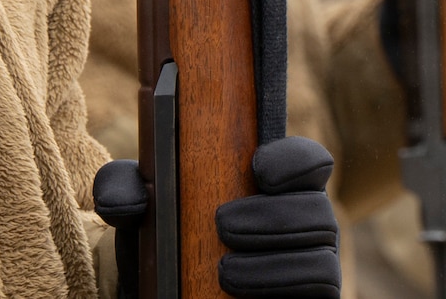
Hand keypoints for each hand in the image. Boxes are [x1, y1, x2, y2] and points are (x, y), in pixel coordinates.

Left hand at [97, 141, 341, 298]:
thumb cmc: (161, 245)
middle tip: (223, 226)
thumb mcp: (138, 215)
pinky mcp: (309, 298)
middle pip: (319, 210)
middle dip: (273, 217)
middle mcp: (304, 222)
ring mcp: (311, 263)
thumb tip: (123, 199)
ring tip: (224, 272)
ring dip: (272, 262)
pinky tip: (237, 293)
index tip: (257, 169)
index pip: (309, 160)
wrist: (168, 294)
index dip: (294, 160)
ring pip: (322, 257)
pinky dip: (280, 286)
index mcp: (275, 186)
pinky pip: (319, 289)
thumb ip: (124, 190)